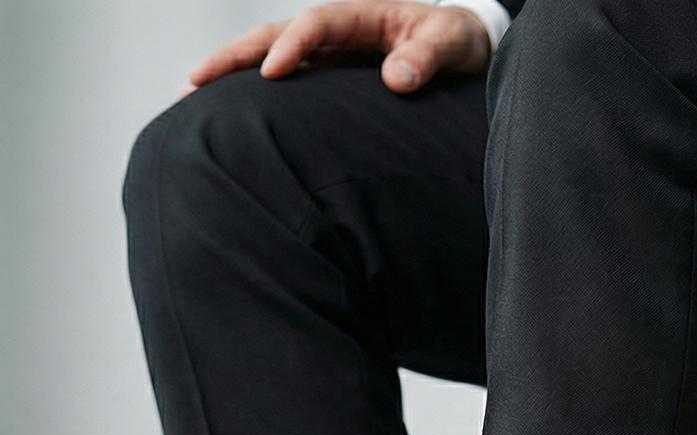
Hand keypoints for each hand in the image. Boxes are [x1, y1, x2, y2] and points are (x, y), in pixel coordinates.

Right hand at [185, 1, 491, 96]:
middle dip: (235, 56)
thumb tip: (398, 79)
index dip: (293, 46)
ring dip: (230, 76)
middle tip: (195, 81)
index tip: (271, 74)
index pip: (316, 24)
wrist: (465, 51)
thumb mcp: (452, 44)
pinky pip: (285, 86)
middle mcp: (336, 32)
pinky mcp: (328, 81)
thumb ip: (428, 57)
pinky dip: (252, 96)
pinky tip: (225, 117)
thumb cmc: (458, 43)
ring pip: (270, 58)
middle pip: (275, 36)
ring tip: (191, 99)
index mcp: (361, 16)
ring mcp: (328, 57)